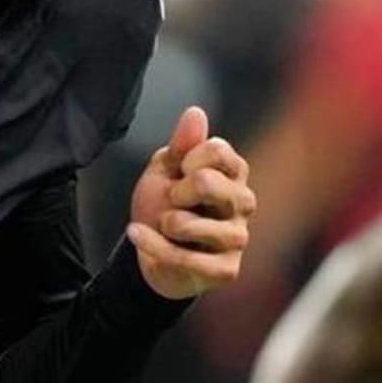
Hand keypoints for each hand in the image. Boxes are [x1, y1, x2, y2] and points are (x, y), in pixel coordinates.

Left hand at [127, 107, 256, 299]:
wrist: (151, 249)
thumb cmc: (163, 203)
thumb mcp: (165, 169)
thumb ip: (182, 144)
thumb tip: (195, 112)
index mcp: (233, 173)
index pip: (216, 150)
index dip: (187, 159)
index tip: (180, 172)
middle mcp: (243, 203)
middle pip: (206, 183)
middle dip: (174, 192)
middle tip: (172, 200)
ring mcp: (237, 238)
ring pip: (190, 224)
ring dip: (164, 223)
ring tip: (166, 225)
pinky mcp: (226, 270)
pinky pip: (184, 257)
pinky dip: (152, 245)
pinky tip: (138, 234)